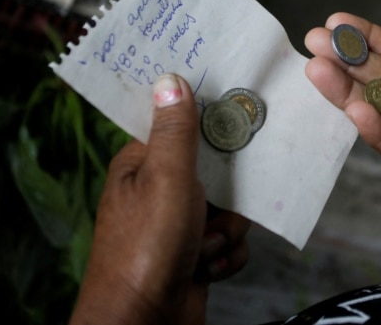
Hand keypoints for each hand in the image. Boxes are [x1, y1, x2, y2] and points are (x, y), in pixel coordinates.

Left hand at [70, 74, 248, 324]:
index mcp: (143, 164)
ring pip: (230, 207)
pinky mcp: (195, 251)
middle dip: (228, 196)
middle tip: (218, 208)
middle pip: (216, 170)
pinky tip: (207, 265)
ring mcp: (179, 223)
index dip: (209, 125)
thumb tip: (169, 79)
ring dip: (227, 230)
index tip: (237, 122)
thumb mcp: (166, 177)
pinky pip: (230, 239)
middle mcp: (160, 190)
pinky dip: (225, 254)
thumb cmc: (149, 245)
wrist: (147, 321)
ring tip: (206, 245)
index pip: (181, 128)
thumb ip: (175, 131)